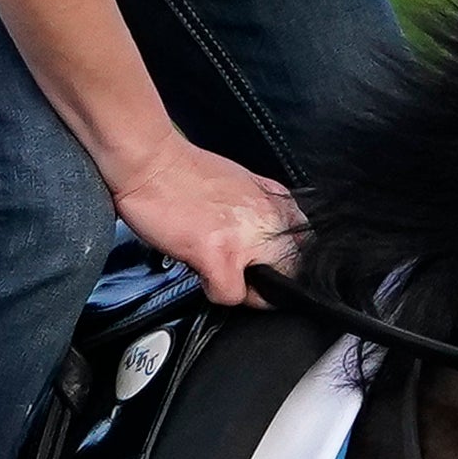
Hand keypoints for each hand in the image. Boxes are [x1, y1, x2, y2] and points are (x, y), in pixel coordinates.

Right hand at [108, 139, 302, 306]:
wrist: (151, 163)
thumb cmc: (185, 173)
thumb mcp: (242, 184)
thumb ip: (262, 211)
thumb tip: (270, 238)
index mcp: (276, 201)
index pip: (306, 247)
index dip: (287, 264)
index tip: (269, 267)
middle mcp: (267, 219)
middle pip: (291, 273)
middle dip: (268, 282)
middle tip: (240, 274)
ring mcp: (244, 238)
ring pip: (265, 292)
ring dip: (242, 289)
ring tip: (219, 271)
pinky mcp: (218, 254)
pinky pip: (229, 295)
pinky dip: (213, 290)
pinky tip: (201, 270)